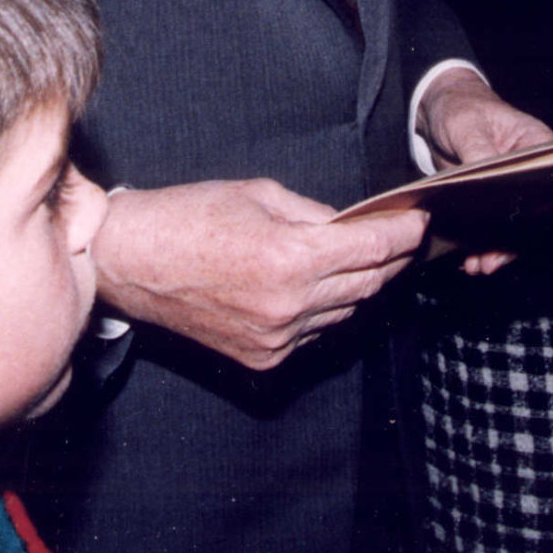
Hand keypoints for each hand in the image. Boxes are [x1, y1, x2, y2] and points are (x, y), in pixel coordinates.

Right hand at [92, 179, 427, 369]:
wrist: (133, 262)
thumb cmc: (189, 216)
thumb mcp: (260, 194)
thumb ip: (315, 214)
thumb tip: (352, 226)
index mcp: (290, 258)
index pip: (371, 249)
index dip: (402, 234)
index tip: (420, 223)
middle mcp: (288, 306)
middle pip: (366, 284)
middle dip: (391, 259)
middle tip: (404, 240)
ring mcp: (276, 339)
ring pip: (344, 312)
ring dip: (360, 286)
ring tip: (368, 260)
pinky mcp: (262, 358)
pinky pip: (314, 333)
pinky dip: (325, 309)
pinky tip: (322, 287)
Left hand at [417, 67, 552, 275]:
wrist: (438, 111)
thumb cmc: (462, 108)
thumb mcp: (468, 126)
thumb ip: (478, 152)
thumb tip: (483, 177)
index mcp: (537, 145)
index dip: (544, 211)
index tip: (523, 231)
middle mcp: (531, 172)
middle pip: (535, 213)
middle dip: (514, 241)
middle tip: (491, 261)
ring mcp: (512, 190)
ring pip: (514, 227)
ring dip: (497, 249)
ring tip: (477, 266)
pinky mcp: (490, 202)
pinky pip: (493, 228)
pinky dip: (482, 245)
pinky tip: (469, 258)